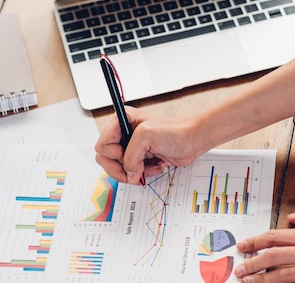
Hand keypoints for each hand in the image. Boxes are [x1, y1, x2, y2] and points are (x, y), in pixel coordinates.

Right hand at [95, 106, 209, 183]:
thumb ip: (130, 155)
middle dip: (121, 168)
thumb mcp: (147, 136)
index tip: (128, 155)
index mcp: (122, 121)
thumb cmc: (175, 132)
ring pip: (118, 168)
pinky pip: (131, 172)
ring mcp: (131, 146)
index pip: (102, 145)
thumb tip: (129, 173)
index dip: (113, 154)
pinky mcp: (140, 157)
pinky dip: (142, 174)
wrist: (192, 141)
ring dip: (133, 172)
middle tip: (136, 169)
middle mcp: (124, 133)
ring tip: (147, 167)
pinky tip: (155, 166)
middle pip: (106, 159)